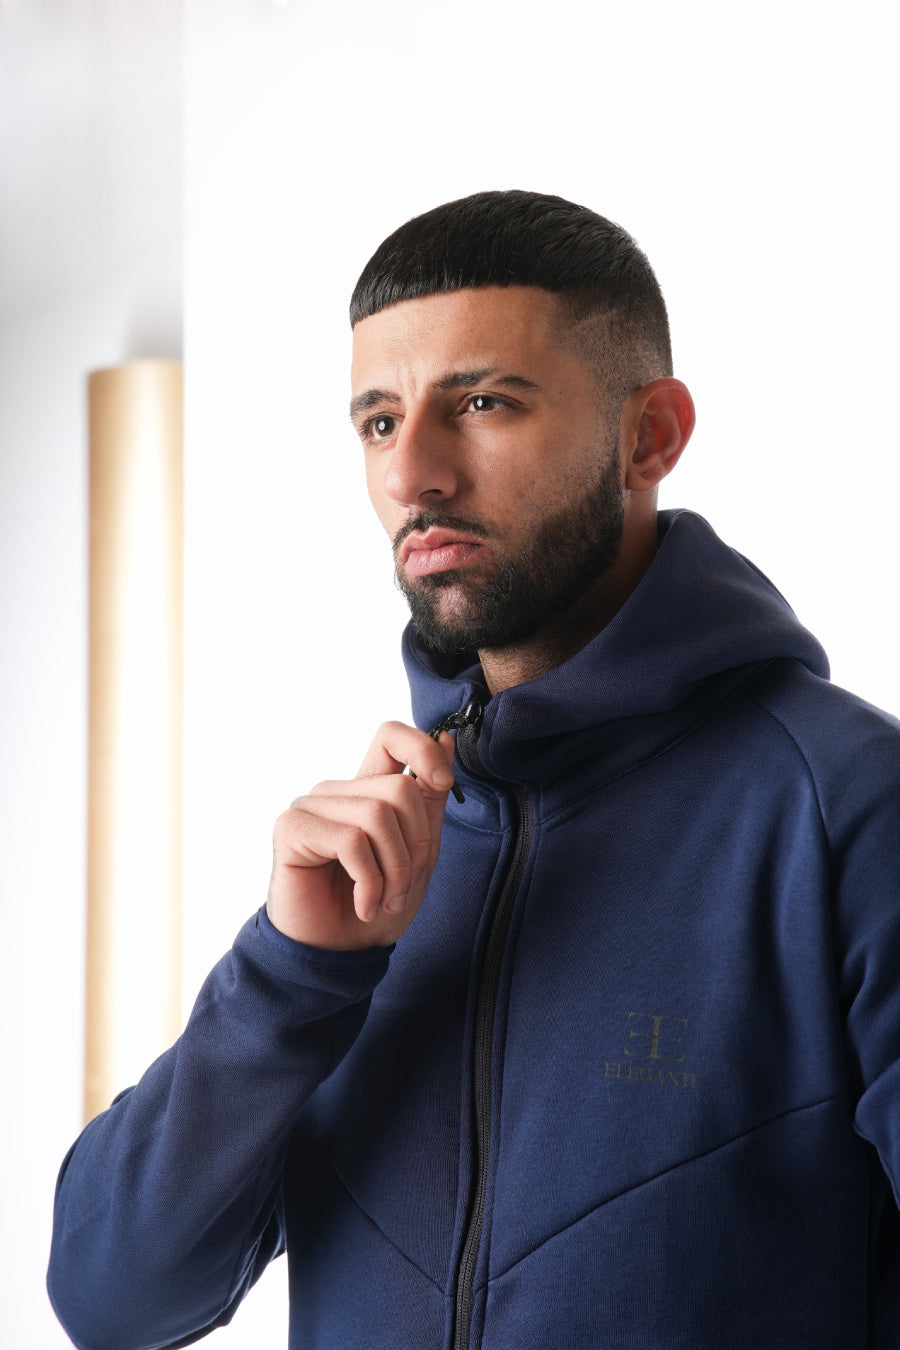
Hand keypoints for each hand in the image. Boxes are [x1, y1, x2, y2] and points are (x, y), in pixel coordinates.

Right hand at [267, 722, 456, 949]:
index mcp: (368, 790)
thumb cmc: (375, 906)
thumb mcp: (420, 852)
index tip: (443, 781)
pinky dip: (370, 882)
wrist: (338, 957)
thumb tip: (446, 739)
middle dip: (417, 846)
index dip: (423, 750)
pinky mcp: (292, 828)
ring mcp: (312, 807)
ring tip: (384, 900)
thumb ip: (430, 798)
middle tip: (404, 886)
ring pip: (379, 814)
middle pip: (400, 789)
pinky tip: (364, 905)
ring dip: (394, 871)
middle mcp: (338, 792)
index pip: (392, 736)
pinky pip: (352, 841)